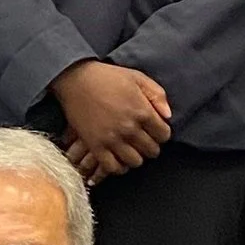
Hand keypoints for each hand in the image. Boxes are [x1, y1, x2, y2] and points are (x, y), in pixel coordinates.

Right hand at [54, 59, 172, 179]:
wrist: (76, 80)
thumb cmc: (108, 77)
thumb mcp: (138, 78)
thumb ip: (157, 95)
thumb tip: (168, 116)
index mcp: (142, 111)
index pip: (164, 135)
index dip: (161, 133)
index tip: (154, 130)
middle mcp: (129, 129)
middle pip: (151, 151)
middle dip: (150, 145)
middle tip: (143, 139)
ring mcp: (112, 139)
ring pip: (135, 162)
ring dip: (136, 156)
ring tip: (131, 148)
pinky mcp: (96, 146)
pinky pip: (112, 167)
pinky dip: (118, 166)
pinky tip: (118, 157)